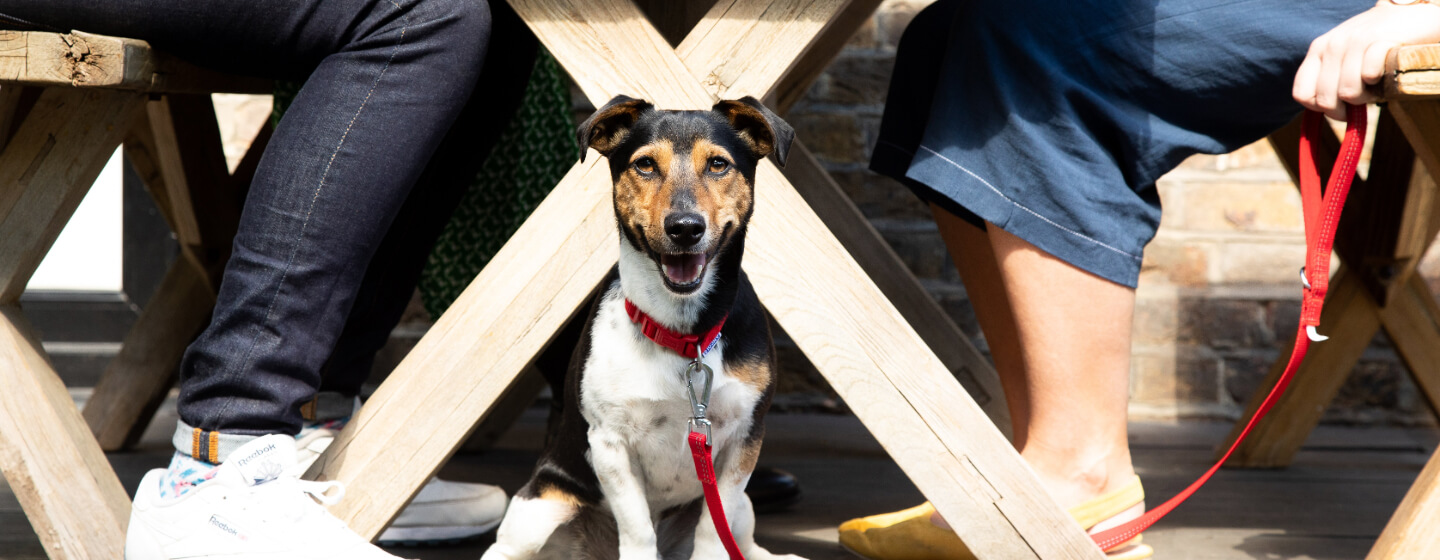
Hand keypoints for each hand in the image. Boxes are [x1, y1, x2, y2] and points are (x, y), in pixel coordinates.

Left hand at [1293, 0, 1439, 119]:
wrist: (1408, 15)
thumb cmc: (1374, 45)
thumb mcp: (1344, 59)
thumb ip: (1330, 81)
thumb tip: (1328, 114)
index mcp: (1318, 50)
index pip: (1302, 93)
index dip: (1320, 109)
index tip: (1339, 109)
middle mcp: (1332, 45)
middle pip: (1325, 99)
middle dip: (1345, 110)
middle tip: (1363, 102)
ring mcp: (1354, 41)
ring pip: (1348, 92)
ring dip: (1366, 97)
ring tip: (1374, 86)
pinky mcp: (1379, 39)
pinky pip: (1369, 75)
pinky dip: (1380, 81)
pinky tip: (1385, 72)